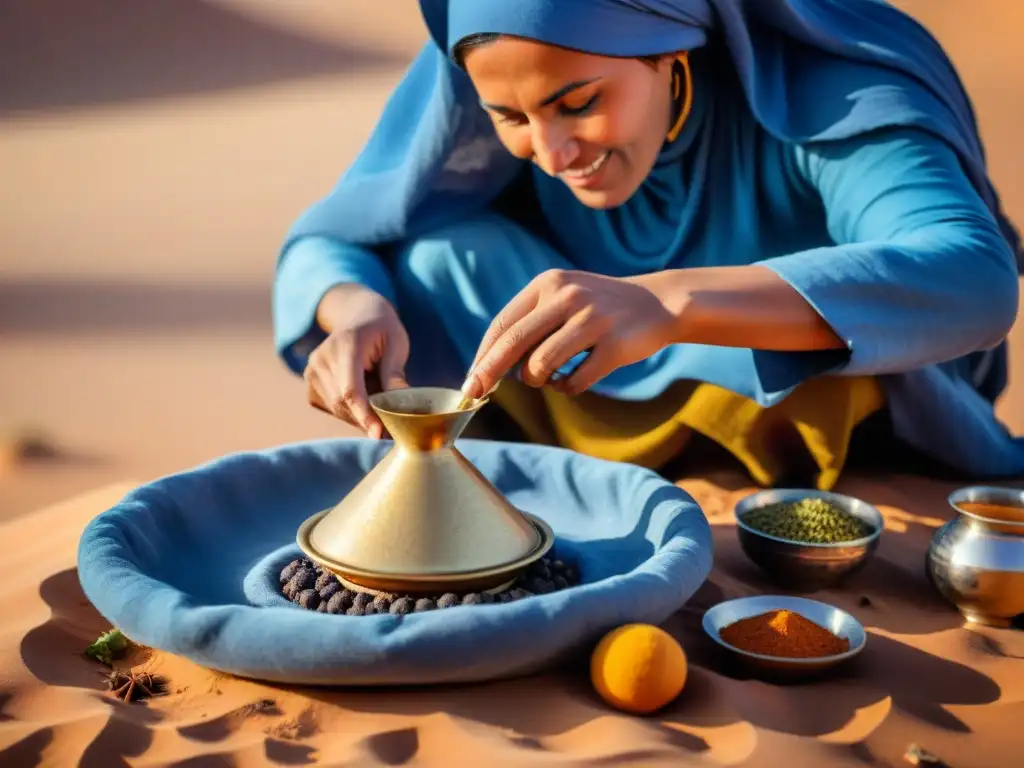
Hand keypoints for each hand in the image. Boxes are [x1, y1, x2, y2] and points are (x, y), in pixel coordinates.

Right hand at [304, 284, 409, 437]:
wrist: (357, 317)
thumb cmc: (382, 330)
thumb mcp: (397, 343)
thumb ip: (395, 373)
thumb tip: (401, 405)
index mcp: (345, 344)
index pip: (350, 389)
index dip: (364, 414)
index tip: (378, 433)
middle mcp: (322, 358)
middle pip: (343, 403)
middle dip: (367, 418)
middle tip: (392, 425)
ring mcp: (312, 371)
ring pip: (337, 409)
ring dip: (360, 415)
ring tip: (379, 402)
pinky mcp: (310, 384)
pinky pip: (331, 408)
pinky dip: (350, 412)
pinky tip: (364, 398)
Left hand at [464, 269, 680, 397]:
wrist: (659, 303)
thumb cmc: (599, 308)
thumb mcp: (563, 299)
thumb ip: (530, 323)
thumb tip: (490, 366)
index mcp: (549, 284)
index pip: (503, 324)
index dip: (483, 355)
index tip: (471, 380)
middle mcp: (568, 297)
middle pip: (513, 343)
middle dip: (489, 374)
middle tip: (475, 394)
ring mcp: (592, 320)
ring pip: (541, 365)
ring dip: (537, 381)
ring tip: (548, 378)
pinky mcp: (613, 345)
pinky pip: (573, 381)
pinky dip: (565, 388)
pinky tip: (569, 381)